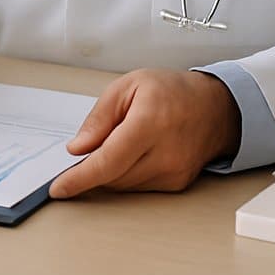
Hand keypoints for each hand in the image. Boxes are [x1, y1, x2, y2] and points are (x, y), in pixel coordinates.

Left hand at [48, 69, 238, 197]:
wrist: (215, 107)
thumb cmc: (172, 91)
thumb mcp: (128, 86)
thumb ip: (99, 118)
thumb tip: (77, 148)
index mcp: (150, 123)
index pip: (108, 161)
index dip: (80, 178)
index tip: (59, 188)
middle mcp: (165, 153)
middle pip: (113, 176)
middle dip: (90, 169)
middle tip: (83, 152)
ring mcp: (174, 172)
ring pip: (123, 185)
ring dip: (108, 172)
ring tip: (114, 143)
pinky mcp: (177, 184)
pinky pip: (139, 187)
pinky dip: (125, 174)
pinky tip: (131, 153)